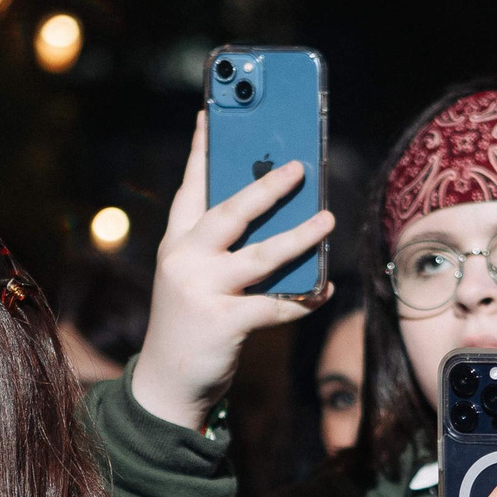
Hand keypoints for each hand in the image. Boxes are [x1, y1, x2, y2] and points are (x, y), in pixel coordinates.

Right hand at [130, 115, 336, 431]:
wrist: (167, 384)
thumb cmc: (192, 323)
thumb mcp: (196, 279)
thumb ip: (226, 250)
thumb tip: (282, 222)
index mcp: (176, 244)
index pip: (190, 188)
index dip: (202, 150)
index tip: (211, 113)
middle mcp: (184, 260)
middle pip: (229, 213)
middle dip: (266, 187)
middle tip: (300, 167)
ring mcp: (201, 291)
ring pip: (260, 256)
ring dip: (300, 236)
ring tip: (329, 218)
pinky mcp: (222, 323)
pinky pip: (276, 305)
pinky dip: (304, 297)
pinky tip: (325, 289)